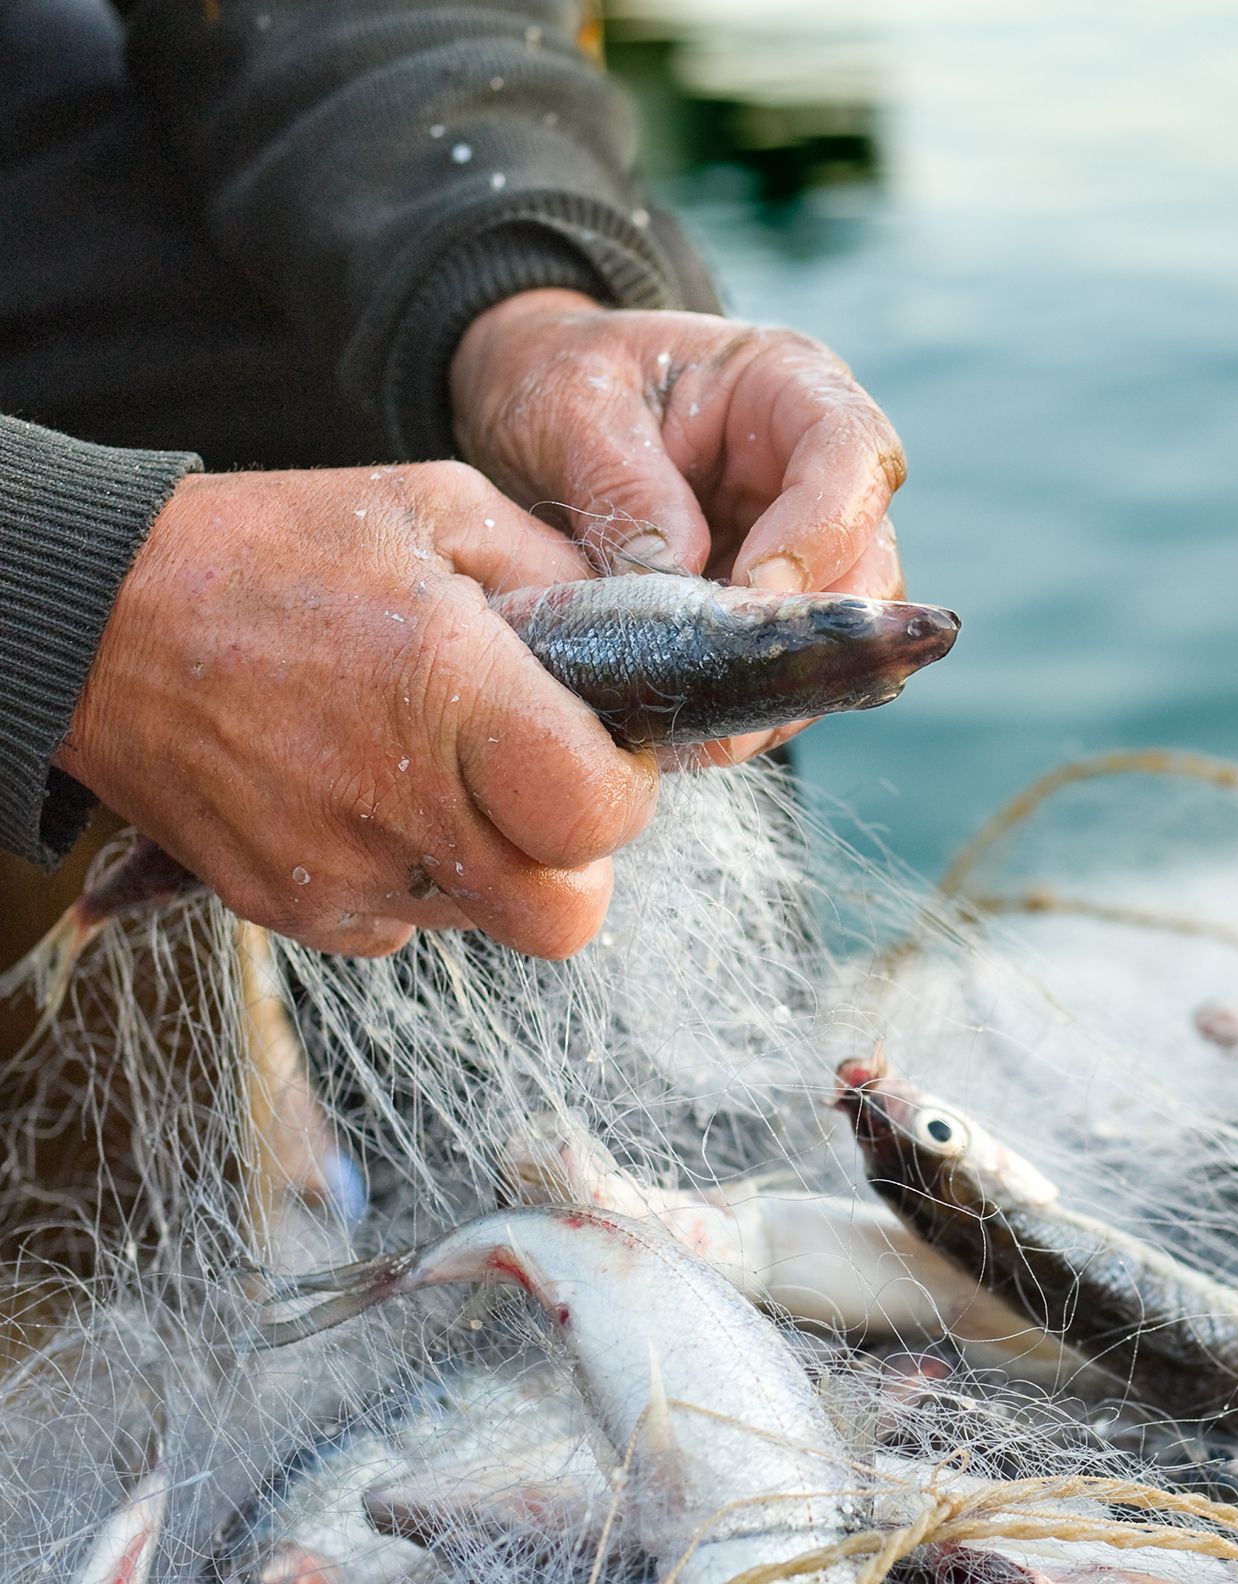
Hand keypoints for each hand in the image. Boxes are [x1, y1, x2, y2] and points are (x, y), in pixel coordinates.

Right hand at [54, 464, 656, 958]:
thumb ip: (558, 571)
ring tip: (434, 769)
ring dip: (489, 863)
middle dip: (574, 862)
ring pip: (482, 922)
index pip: (601, 818)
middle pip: (562, 918)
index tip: (602, 752)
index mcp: (449, 690)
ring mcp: (337, 870)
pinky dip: (407, 874)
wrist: (98, 619)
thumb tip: (642, 635)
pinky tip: (366, 794)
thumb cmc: (269, 551)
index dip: (625, 791)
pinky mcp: (287, 907)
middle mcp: (398, 800)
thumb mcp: (432, 506)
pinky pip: (396, 925)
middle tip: (542, 792)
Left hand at [451, 290, 906, 759]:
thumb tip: (671, 584)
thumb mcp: (572, 406)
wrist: (525, 411)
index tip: (755, 590)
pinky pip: (780, 672)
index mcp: (787, 387)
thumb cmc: (556, 379)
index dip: (821, 530)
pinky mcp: (758, 613)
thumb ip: (624, 487)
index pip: (853, 454)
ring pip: (836, 634)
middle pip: (868, 559)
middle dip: (811, 632)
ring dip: (781, 687)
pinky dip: (744, 708)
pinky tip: (692, 733)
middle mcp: (810, 473)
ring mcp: (794, 548)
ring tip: (708, 728)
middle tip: (736, 686)